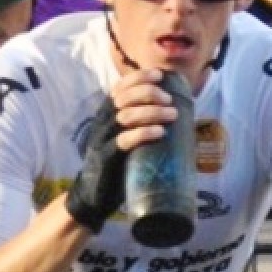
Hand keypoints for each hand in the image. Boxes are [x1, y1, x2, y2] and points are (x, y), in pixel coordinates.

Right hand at [65, 68, 180, 230]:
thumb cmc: (117, 166)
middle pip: (124, 98)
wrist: (93, 197)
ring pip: (126, 116)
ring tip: (172, 115)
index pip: (120, 87)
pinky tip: (159, 132)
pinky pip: (123, 140)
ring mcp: (102, 140)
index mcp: (107, 114)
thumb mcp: (127, 140)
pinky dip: (142, 133)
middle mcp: (102, 122)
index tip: (159, 75)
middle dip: (149, 93)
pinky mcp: (106, 158)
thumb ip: (141, 126)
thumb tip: (177, 117)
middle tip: (169, 100)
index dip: (139, 77)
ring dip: (151, 112)